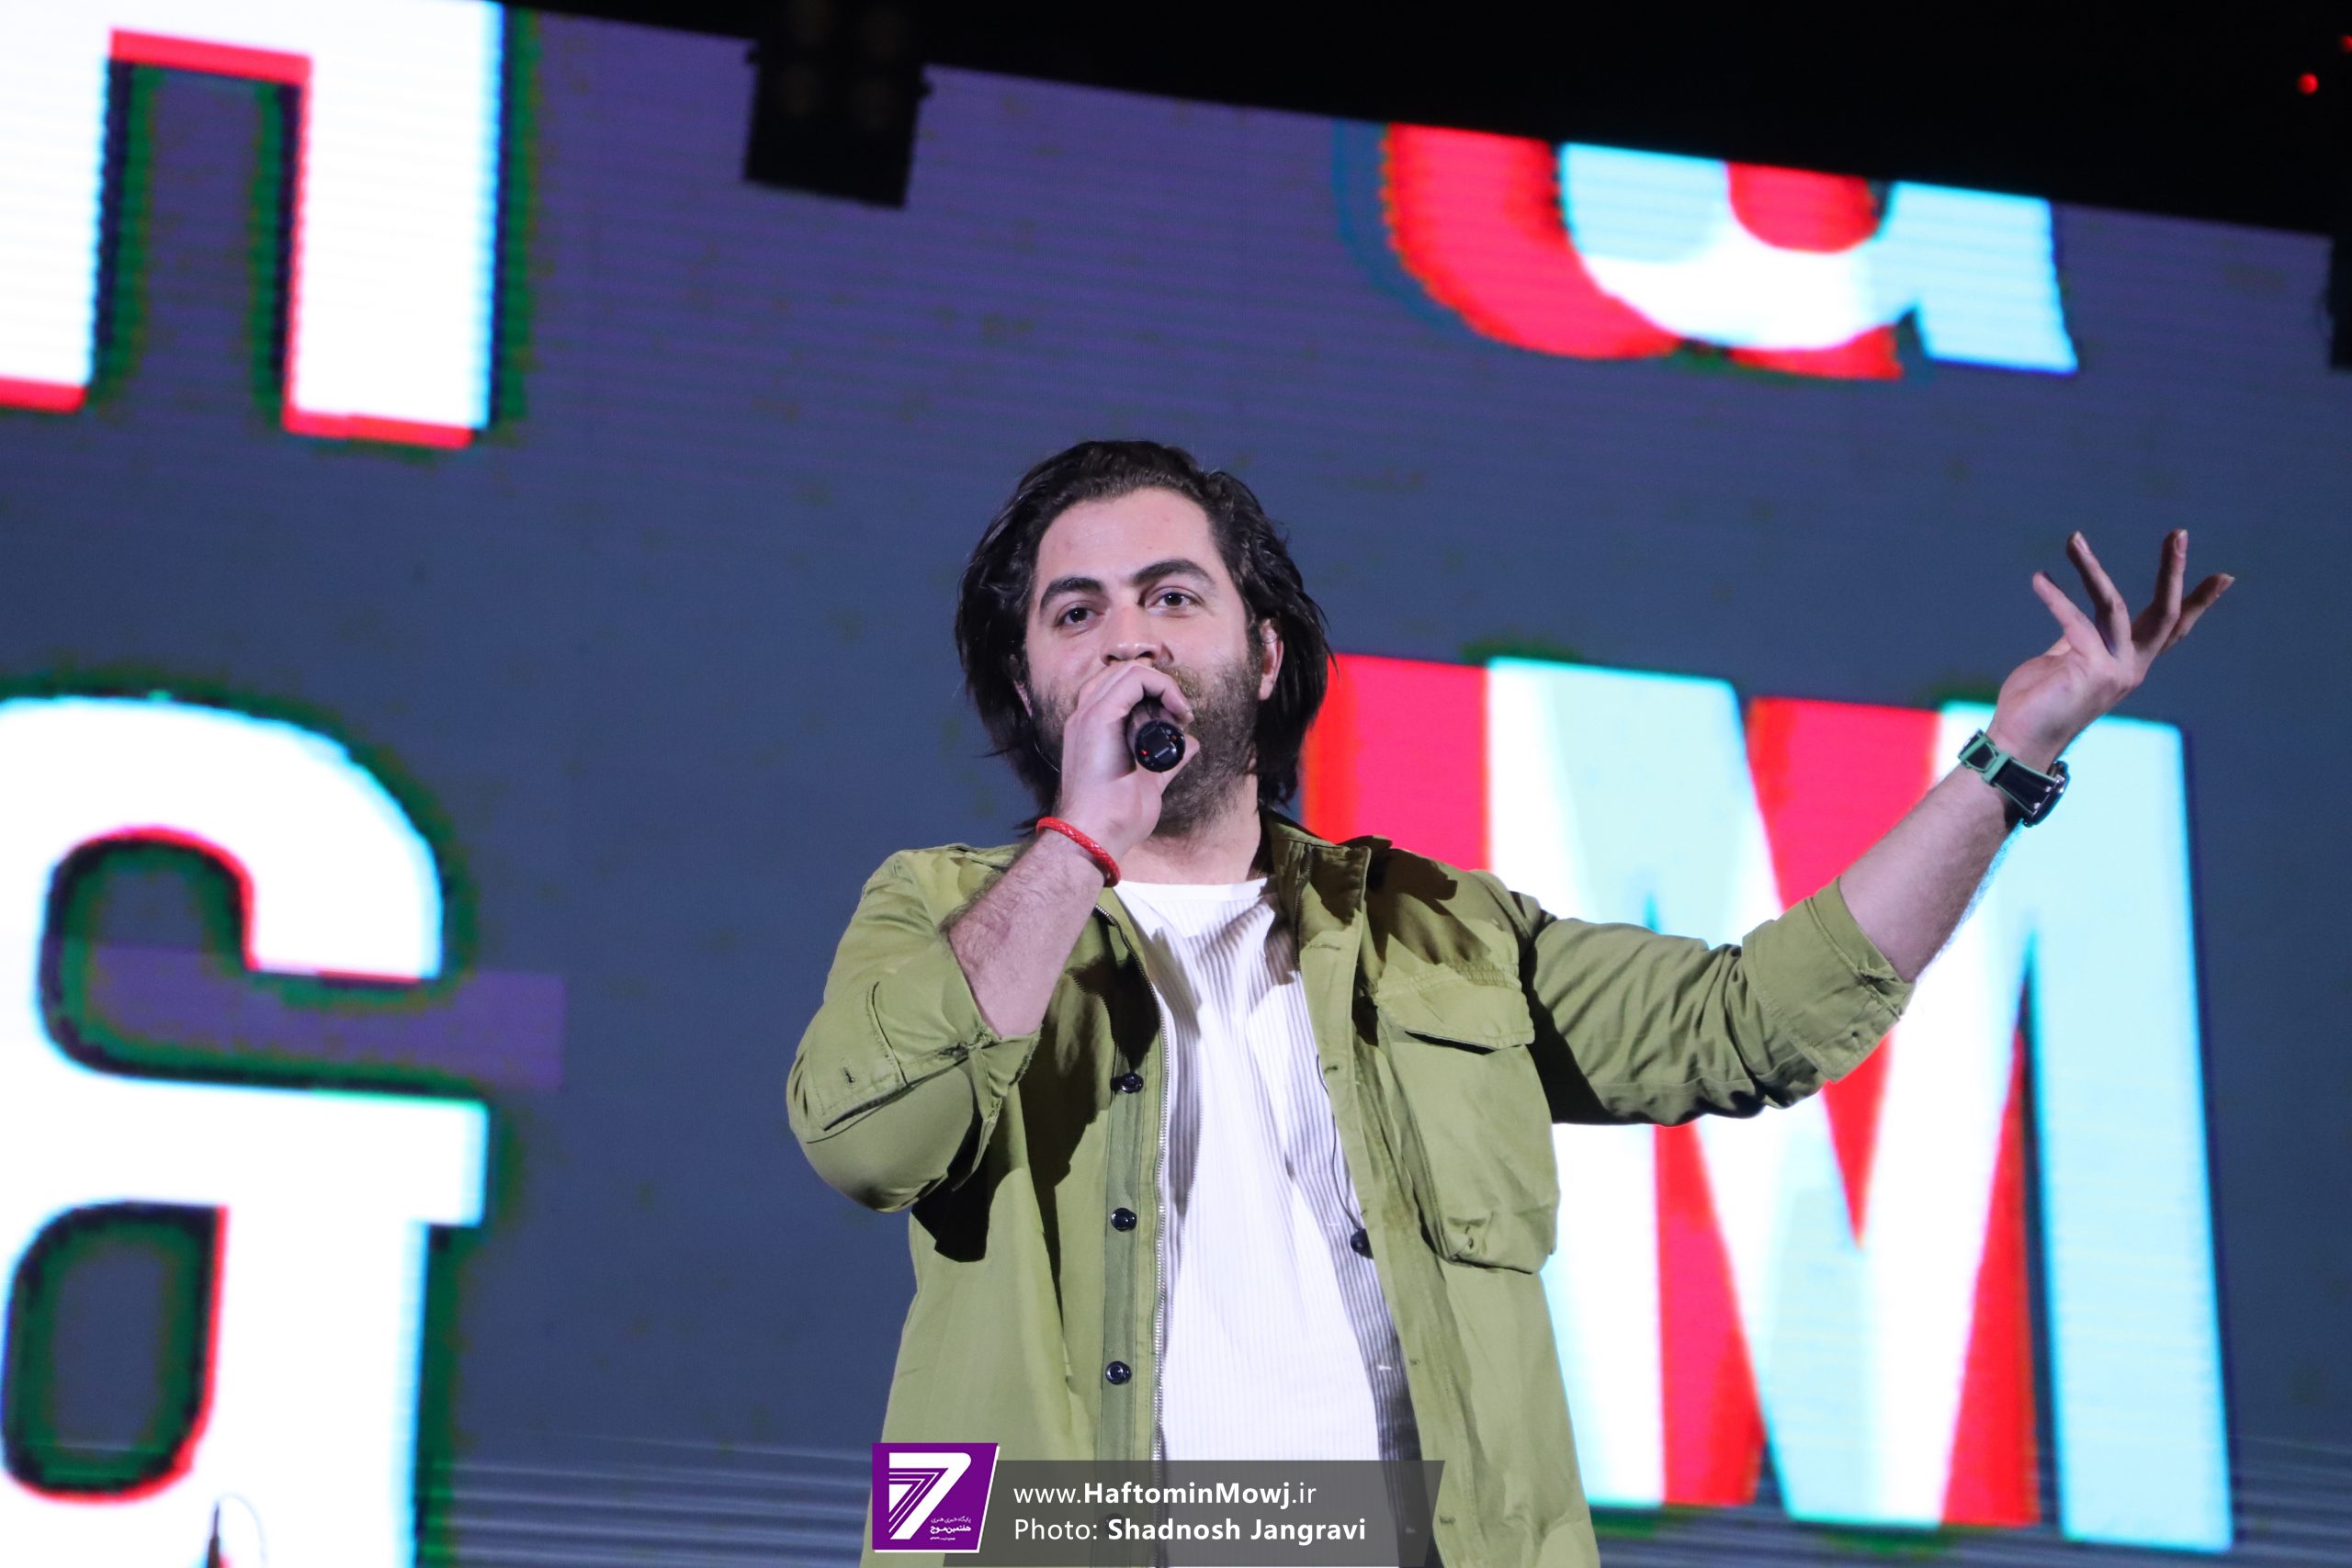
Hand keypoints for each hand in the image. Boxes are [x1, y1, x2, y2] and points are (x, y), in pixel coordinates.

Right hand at [1050, 659, 1194, 857]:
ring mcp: (1089, 713)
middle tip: (1181, 715)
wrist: (1096, 833)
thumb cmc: (1115, 816)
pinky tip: (1177, 711)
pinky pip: (1134, 679)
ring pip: (1129, 670)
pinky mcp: (1099, 716)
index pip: (1118, 687)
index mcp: (1091, 728)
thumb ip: (1167, 761)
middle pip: (1124, 673)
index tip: (1177, 718)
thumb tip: (1189, 745)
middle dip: (1159, 686)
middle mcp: (1085, 715)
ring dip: (1162, 685)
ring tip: (1180, 713)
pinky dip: (1162, 687)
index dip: (1151, 692)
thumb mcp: (1149, 782)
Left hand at [1988, 530, 2232, 768]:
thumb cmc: (2036, 701)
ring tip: (2074, 539)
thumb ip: (2078, 636)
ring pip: (2112, 605)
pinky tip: (2039, 579)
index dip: (2198, 602)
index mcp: (2129, 662)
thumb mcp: (2064, 660)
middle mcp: (2132, 667)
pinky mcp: (2093, 671)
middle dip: (2173, 571)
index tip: (2226, 576)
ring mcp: (2116, 670)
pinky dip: (2055, 597)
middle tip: (2178, 532)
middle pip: (2165, 613)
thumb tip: (2082, 612)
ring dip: (2091, 568)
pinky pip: (2074, 621)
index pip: (2172, 628)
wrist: (2018, 741)